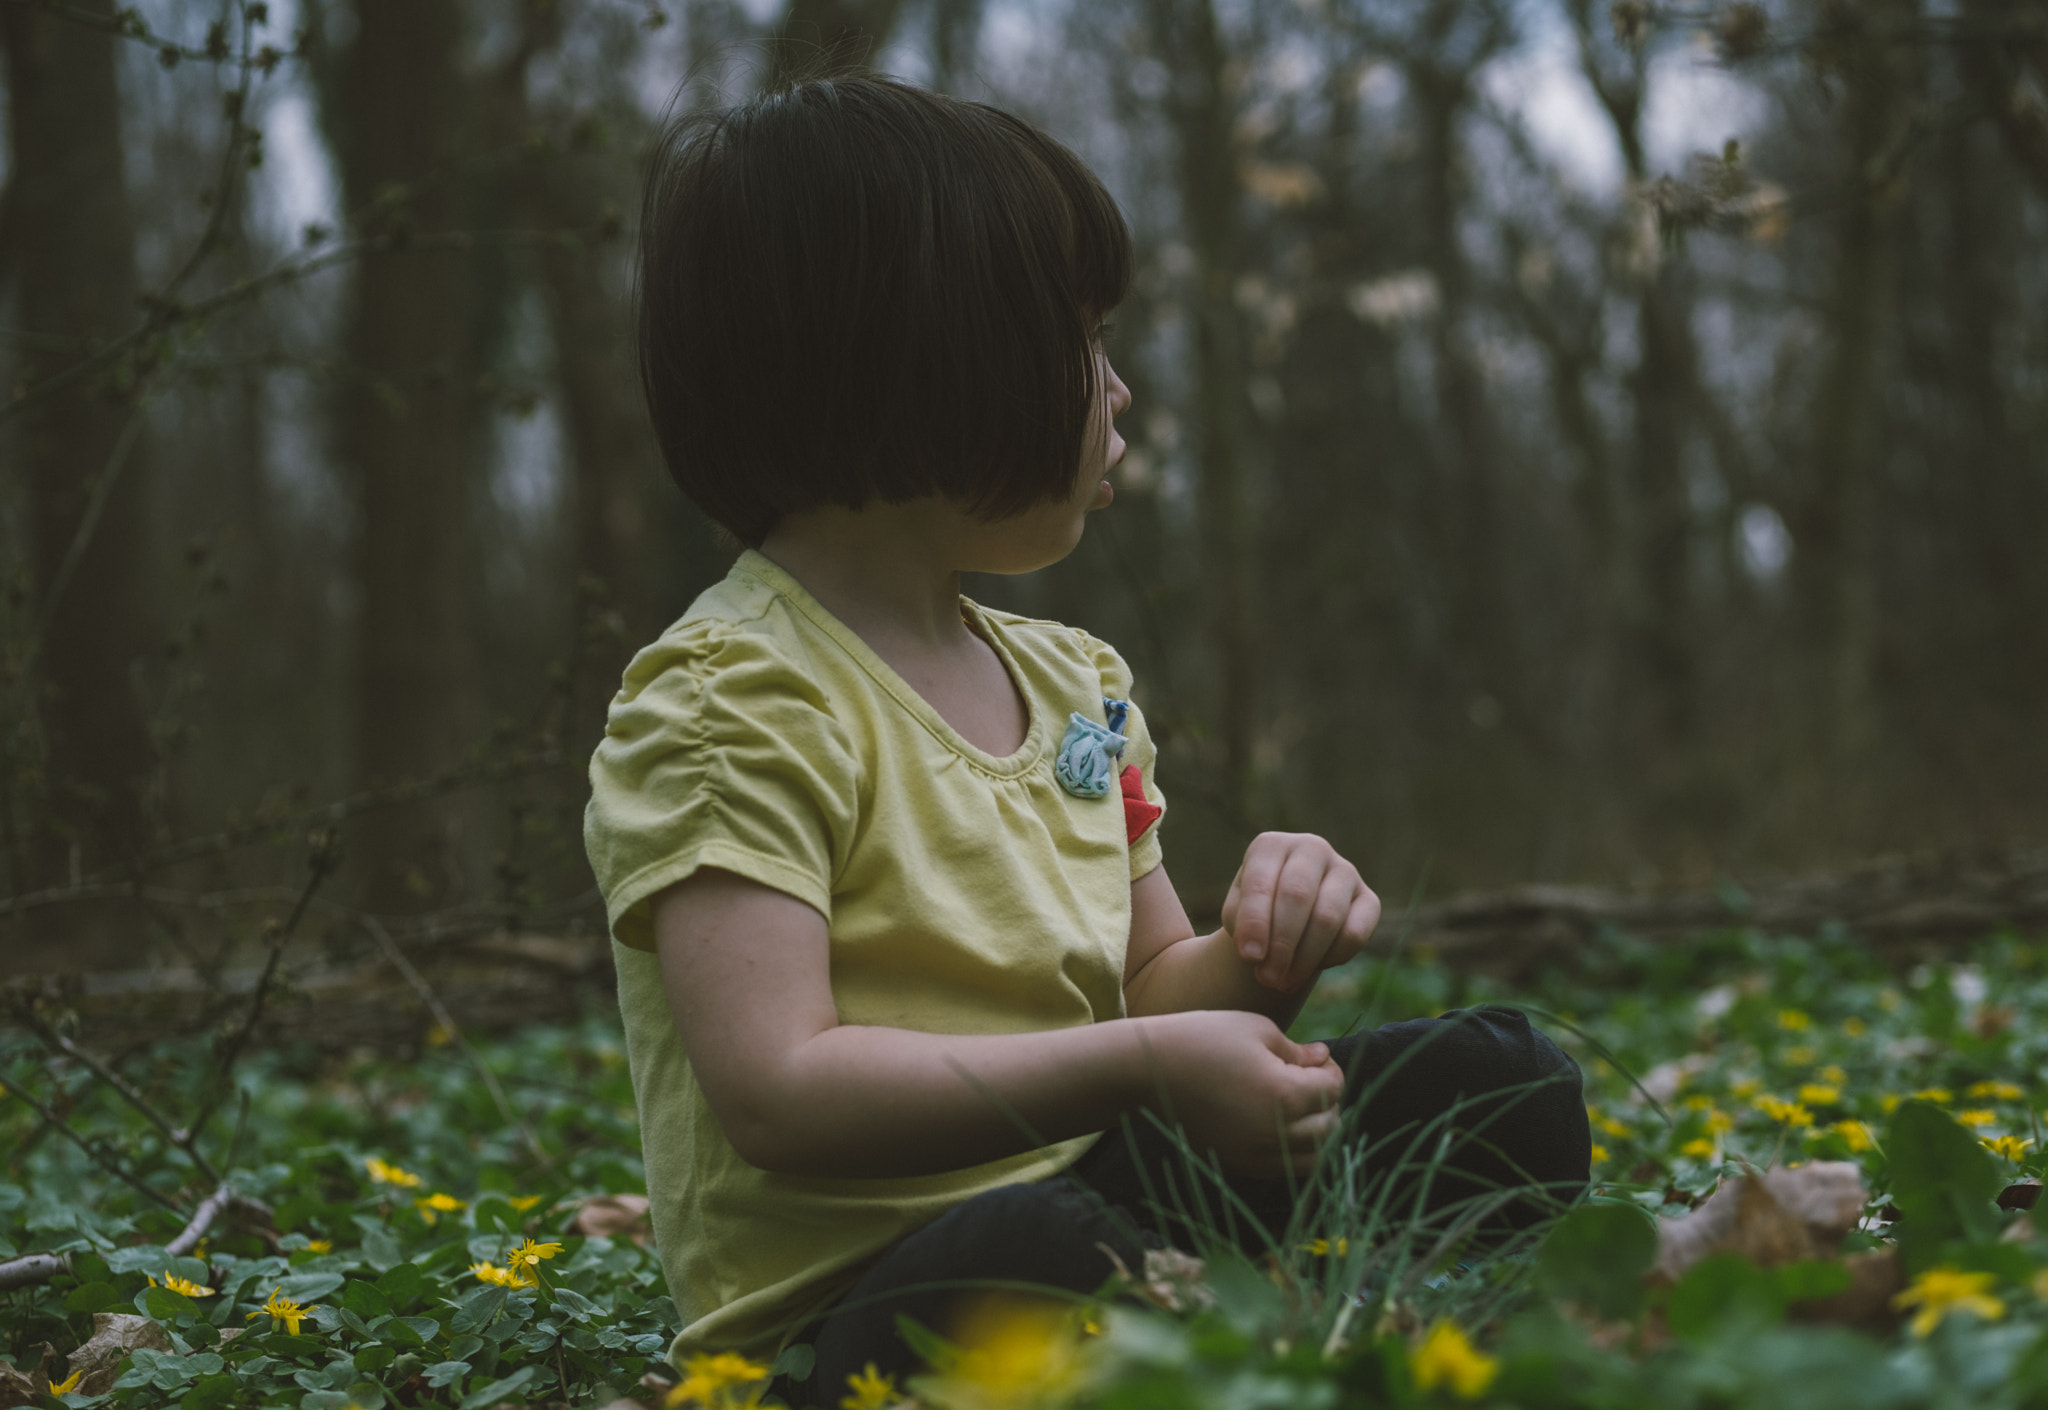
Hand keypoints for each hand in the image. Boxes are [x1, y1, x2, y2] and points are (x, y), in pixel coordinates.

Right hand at [1139, 1010, 1344, 1175]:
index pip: (1332, 1090)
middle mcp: (1272, 1133)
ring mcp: (1254, 1155)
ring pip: (1312, 1159)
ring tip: (1301, 1107)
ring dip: (1318, 1134)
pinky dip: (1291, 1150)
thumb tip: (1323, 1061)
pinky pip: (1282, 1168)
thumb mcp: (1256, 1031)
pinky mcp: (1237, 1165)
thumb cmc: (1203, 1039)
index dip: (1331, 1071)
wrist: (1149, 1071)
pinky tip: (1277, 1123)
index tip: (1317, 1058)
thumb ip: (1297, 1052)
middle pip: (1329, 1129)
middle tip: (1312, 1080)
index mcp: (1283, 1094)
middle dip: (1329, 1103)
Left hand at [1221, 832, 1379, 992]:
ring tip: (1284, 982)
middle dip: (1281, 945)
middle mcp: (1311, 848)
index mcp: (1271, 846)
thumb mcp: (1238, 915)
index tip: (1249, 958)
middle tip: (1267, 979)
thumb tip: (1256, 955)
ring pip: (1328, 917)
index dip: (1255, 923)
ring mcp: (1344, 871)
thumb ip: (1243, 927)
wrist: (1286, 916)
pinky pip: (1355, 933)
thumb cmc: (1257, 912)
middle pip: (1297, 896)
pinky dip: (1331, 958)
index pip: (1261, 882)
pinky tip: (1310, 969)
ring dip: (1304, 958)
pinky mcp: (1369, 899)